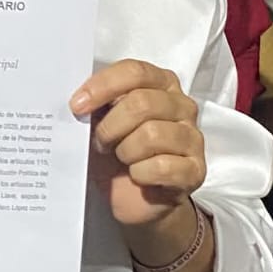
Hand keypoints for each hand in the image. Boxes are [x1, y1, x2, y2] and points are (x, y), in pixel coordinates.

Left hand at [70, 60, 205, 227]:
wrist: (132, 198)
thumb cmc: (116, 153)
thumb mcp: (100, 122)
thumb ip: (95, 103)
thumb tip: (79, 99)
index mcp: (161, 84)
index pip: (134, 72)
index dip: (103, 86)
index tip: (77, 106)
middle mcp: (182, 106)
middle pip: (141, 102)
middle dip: (111, 126)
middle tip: (101, 142)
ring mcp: (192, 138)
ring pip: (151, 134)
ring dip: (125, 151)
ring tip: (122, 159)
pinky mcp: (195, 170)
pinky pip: (162, 166)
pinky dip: (140, 174)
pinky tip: (138, 176)